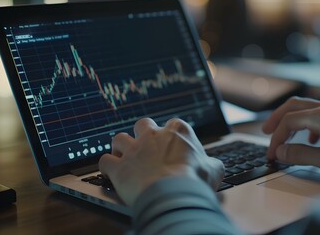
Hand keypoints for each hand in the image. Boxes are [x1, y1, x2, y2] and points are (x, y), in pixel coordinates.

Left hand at [99, 118, 223, 207]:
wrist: (174, 194)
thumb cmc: (195, 180)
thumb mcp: (214, 169)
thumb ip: (212, 163)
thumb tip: (214, 166)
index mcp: (177, 131)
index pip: (173, 125)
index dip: (171, 137)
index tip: (172, 148)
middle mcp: (153, 135)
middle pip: (142, 124)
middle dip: (143, 134)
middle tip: (147, 148)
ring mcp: (134, 149)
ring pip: (119, 138)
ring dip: (121, 147)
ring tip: (125, 157)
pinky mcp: (119, 166)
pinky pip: (105, 160)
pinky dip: (107, 165)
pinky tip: (111, 172)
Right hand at [262, 97, 319, 174]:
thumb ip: (301, 155)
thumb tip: (280, 152)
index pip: (288, 121)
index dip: (276, 138)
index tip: (272, 153)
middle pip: (293, 105)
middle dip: (277, 118)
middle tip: (265, 131)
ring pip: (305, 108)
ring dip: (290, 119)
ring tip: (283, 134)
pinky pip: (317, 113)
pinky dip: (305, 123)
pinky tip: (310, 139)